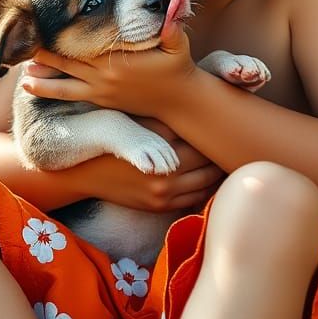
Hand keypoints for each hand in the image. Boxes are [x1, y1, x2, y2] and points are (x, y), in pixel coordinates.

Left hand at [21, 19, 196, 117]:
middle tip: (21, 46)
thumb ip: (173, 24)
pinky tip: (31, 85)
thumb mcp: (177, 43)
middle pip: (67, 63)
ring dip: (42, 78)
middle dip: (44, 54)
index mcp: (118, 60)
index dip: (62, 38)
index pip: (85, 46)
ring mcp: (101, 91)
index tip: (42, 27)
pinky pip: (71, 96)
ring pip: (64, 84)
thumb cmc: (177, 67)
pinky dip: (50, 90)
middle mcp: (105, 76)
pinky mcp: (101, 101)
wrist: (179, 101)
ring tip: (22, 73)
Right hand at [72, 118, 223, 212]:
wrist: (83, 171)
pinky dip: (205, 188)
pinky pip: (193, 200)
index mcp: (162, 150)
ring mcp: (162, 195)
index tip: (228, 126)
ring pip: (205, 185)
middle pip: (208, 165)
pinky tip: (212, 177)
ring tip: (227, 158)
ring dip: (217, 173)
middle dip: (220, 154)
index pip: (202, 143)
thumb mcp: (137, 121)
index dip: (216, 134)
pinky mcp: (158, 207)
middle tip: (234, 142)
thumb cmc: (110, 137)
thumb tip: (202, 111)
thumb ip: (167, 121)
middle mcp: (165, 177)